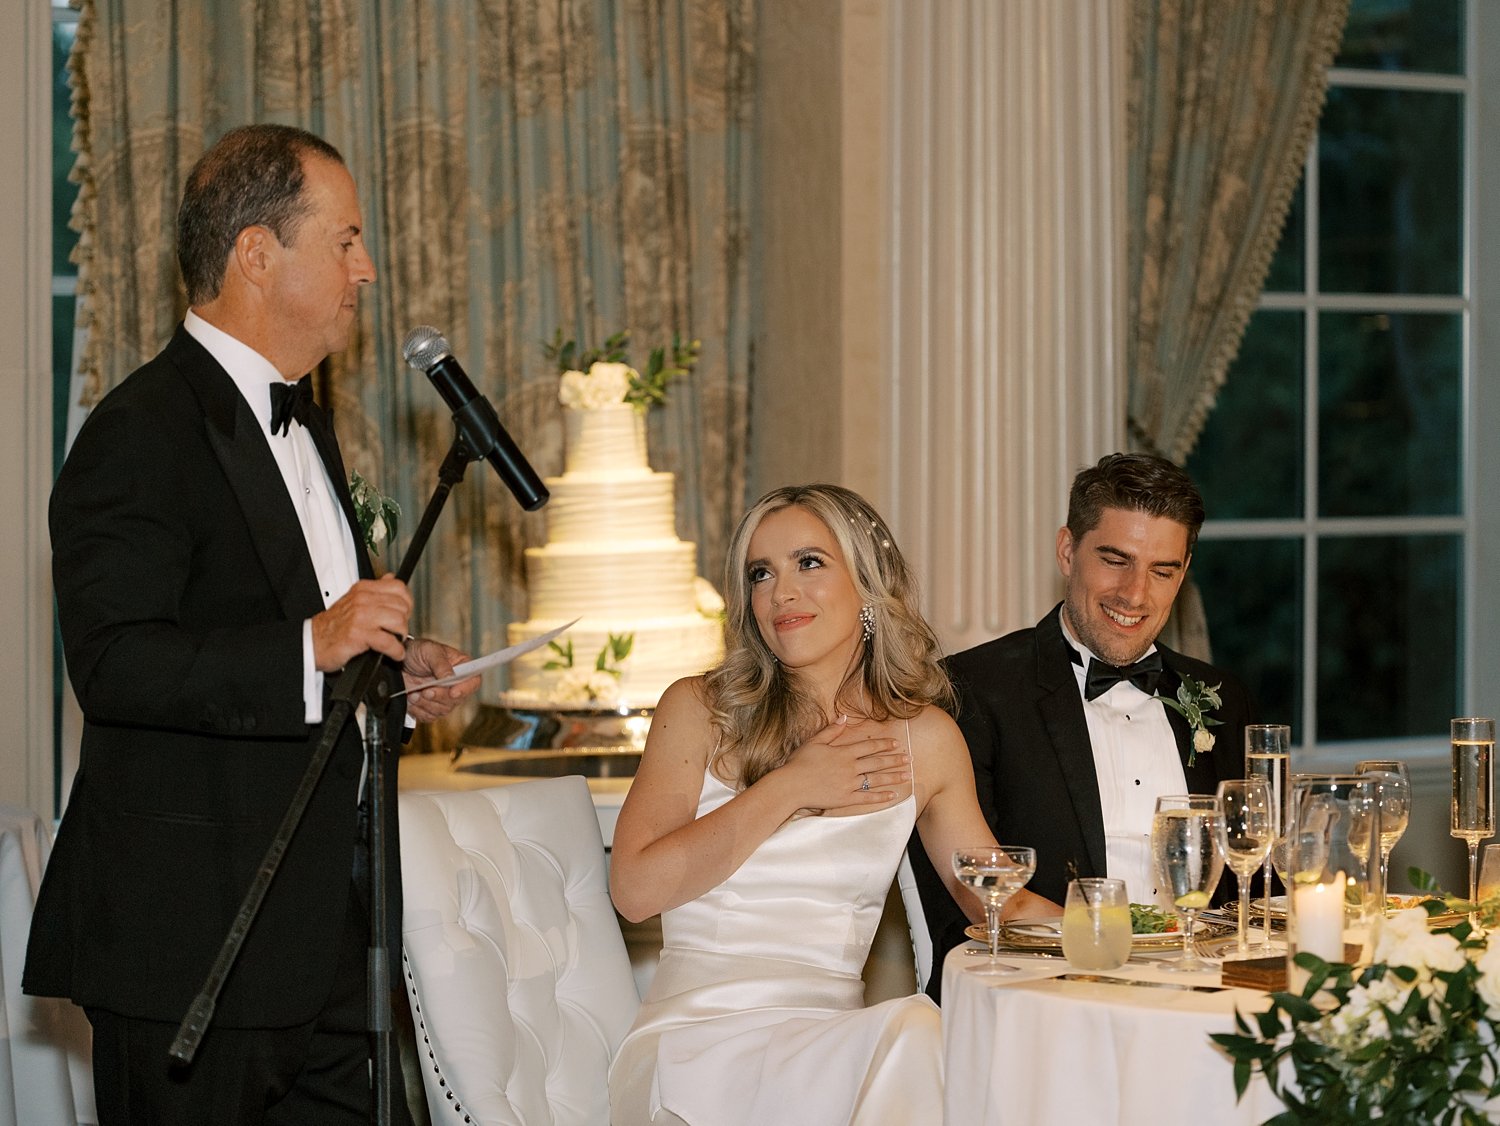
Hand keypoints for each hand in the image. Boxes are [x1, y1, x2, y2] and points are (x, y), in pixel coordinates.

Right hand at [311, 576, 411, 671]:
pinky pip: (389, 641)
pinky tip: (394, 653)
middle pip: (402, 606)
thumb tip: (391, 578)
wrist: (312, 642)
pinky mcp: (359, 635)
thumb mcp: (353, 600)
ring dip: (400, 635)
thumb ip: (374, 590)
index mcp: (363, 589)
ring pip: (398, 621)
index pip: (398, 587)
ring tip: (395, 641)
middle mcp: (362, 600)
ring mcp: (360, 617)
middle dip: (404, 621)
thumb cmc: (333, 625)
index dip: (407, 602)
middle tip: (397, 630)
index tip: (404, 613)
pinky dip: (396, 650)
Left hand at [400, 637, 480, 722]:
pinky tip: (411, 698)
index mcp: (462, 667)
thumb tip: (450, 677)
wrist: (399, 662)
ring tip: (413, 693)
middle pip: (457, 700)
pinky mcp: (430, 707)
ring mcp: (443, 697)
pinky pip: (429, 716)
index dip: (466, 689)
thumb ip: (441, 664)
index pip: (473, 682)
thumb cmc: (417, 651)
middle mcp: (456, 684)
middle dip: (439, 697)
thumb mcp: (429, 651)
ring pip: (442, 710)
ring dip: (426, 703)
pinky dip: (418, 710)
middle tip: (425, 691)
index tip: (453, 692)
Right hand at [781, 718, 911, 812]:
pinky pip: (866, 798)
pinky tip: (892, 795)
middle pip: (877, 762)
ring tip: (907, 775)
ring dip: (893, 777)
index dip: (884, 744)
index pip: (869, 747)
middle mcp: (850, 767)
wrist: (791, 785)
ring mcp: (849, 784)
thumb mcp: (814, 741)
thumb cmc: (799, 763)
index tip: (896, 744)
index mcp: (843, 752)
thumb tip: (844, 717)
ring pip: (876, 779)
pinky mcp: (845, 799)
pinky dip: (880, 796)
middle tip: (908, 759)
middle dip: (894, 760)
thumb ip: (831, 730)